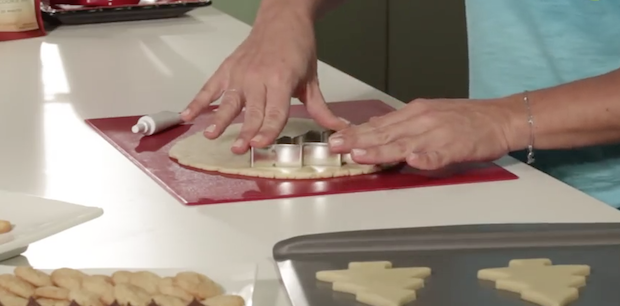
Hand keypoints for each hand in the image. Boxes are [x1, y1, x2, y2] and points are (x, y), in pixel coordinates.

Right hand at [180, 10, 346, 153]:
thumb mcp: (312, 79)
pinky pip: (210, 87)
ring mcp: (240, 73)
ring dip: (219, 119)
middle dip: (245, 131)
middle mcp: (258, 78)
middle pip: (252, 111)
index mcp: (281, 80)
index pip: (275, 112)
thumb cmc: (297, 47)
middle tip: (239, 149)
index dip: (268, 130)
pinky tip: (188, 116)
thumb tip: (338, 128)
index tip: (260, 144)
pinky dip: (198, 101)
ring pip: (229, 101)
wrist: (283, 18)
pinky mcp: (228, 69)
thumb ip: (320, 108)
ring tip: (210, 134)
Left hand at [327, 98, 516, 169]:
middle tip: (336, 147)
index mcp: (415, 113)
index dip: (356, 132)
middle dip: (358, 140)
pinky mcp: (457, 147)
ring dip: (382, 150)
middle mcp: (422, 121)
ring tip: (361, 155)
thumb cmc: (465, 117)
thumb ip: (400, 122)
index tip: (335, 138)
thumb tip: (373, 125)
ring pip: (405, 144)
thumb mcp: (427, 112)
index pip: (379, 124)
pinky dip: (427, 159)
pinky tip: (414, 162)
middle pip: (385, 133)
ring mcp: (439, 134)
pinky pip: (440, 155)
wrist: (500, 117)